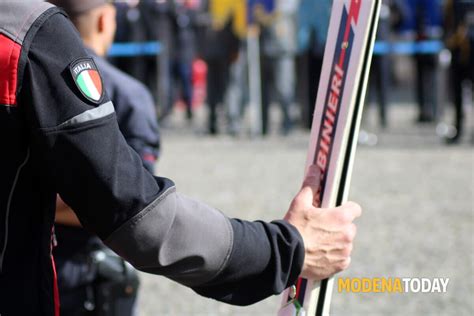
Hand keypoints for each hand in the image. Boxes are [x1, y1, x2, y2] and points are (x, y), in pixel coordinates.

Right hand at [284, 165, 361, 280]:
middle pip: (348, 227)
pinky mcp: (340, 265)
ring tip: (318, 242)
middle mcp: (347, 234)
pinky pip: (342, 258)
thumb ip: (311, 184)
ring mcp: (345, 251)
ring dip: (336, 242)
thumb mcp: (300, 202)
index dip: (345, 209)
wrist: (287, 254)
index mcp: (341, 217)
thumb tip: (315, 168)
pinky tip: (321, 254)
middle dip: (338, 227)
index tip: (336, 211)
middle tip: (321, 228)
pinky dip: (334, 256)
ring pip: (345, 243)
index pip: (355, 209)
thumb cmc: (294, 226)